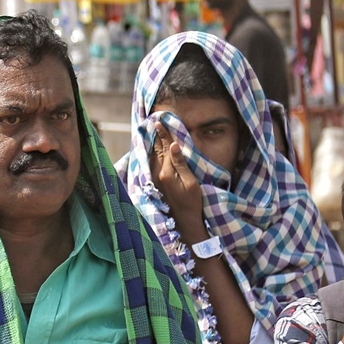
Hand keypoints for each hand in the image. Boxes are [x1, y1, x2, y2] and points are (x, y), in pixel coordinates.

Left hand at [149, 122, 205, 239]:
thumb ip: (181, 163)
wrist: (184, 222)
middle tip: (154, 122)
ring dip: (153, 144)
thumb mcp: (191, 182)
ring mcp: (154, 180)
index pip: (166, 148)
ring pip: (152, 157)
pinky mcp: (155, 184)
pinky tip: (152, 150)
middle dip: (157, 136)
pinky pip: (151, 164)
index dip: (164, 134)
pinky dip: (152, 154)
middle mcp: (157, 175)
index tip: (160, 121)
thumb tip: (174, 145)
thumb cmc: (192, 203)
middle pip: (157, 150)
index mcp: (166, 172)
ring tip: (152, 132)